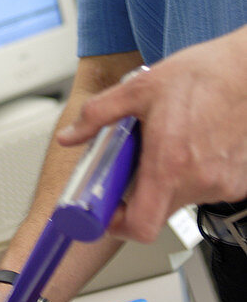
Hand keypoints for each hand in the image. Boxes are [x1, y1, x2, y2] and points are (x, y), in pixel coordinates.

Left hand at [57, 27, 246, 241]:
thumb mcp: (139, 88)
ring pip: (182, 197)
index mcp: (169, 162)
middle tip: (137, 160)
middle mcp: (199, 180)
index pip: (141, 226)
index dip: (118, 225)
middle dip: (141, 191)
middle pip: (158, 210)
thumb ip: (98, 115)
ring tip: (172, 142)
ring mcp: (223, 184)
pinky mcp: (240, 182)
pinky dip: (195, 173)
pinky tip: (195, 144)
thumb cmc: (204, 75)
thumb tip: (71, 136)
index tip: (108, 212)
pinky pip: (206, 188)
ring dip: (169, 178)